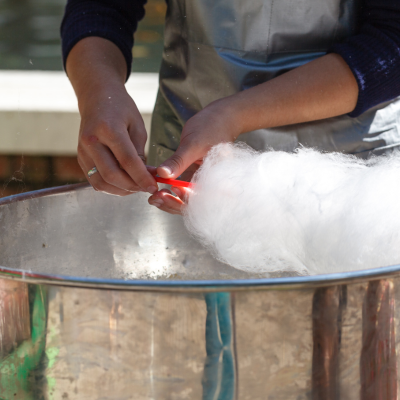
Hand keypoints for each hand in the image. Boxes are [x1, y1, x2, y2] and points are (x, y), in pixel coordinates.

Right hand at [66, 37, 157, 195]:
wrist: (97, 98)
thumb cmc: (121, 109)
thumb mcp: (137, 126)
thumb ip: (140, 152)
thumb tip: (144, 176)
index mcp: (108, 129)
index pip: (127, 161)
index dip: (142, 177)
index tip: (153, 186)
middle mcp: (91, 141)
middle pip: (112, 174)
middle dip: (132, 186)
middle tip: (146, 188)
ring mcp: (83, 151)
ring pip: (101, 181)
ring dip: (121, 190)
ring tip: (136, 187)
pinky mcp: (80, 158)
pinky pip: (95, 180)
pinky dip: (110, 187)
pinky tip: (124, 184)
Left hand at [148, 98, 240, 213]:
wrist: (222, 118)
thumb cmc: (212, 127)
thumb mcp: (192, 143)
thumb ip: (178, 161)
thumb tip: (163, 174)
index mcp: (218, 181)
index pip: (199, 201)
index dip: (181, 201)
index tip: (166, 192)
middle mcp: (212, 187)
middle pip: (192, 205)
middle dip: (172, 204)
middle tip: (153, 198)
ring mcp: (204, 184)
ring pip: (186, 202)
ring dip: (169, 201)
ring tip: (153, 196)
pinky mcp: (196, 180)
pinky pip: (183, 193)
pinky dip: (170, 193)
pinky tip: (158, 189)